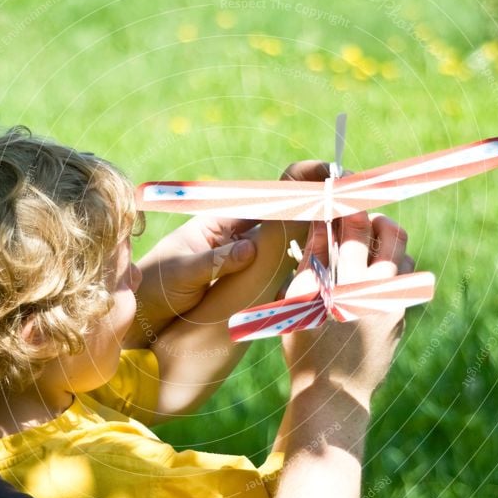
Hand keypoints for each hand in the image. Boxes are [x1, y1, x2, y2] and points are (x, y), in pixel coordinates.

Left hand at [125, 160, 333, 348]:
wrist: (142, 322)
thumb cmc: (155, 289)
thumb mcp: (182, 272)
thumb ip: (215, 260)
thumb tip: (250, 248)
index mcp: (224, 222)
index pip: (269, 194)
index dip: (301, 181)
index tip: (331, 175)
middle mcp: (241, 237)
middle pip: (289, 215)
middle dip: (321, 208)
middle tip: (354, 207)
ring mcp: (250, 261)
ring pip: (292, 246)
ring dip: (316, 242)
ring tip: (345, 240)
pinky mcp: (252, 286)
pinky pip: (283, 275)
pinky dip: (302, 274)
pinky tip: (320, 280)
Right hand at [282, 212, 413, 402]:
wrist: (335, 397)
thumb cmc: (305, 351)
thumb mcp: (298, 306)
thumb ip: (310, 263)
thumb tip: (319, 228)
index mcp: (350, 285)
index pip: (354, 231)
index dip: (347, 208)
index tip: (339, 198)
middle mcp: (380, 291)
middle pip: (393, 235)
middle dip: (375, 218)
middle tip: (358, 218)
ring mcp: (395, 306)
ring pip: (404, 257)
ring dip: (387, 245)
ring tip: (365, 248)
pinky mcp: (400, 319)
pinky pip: (401, 283)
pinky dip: (387, 271)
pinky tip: (366, 280)